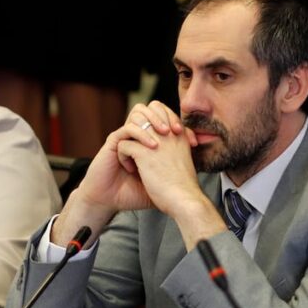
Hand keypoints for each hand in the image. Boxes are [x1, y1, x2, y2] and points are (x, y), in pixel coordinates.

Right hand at [51, 101, 194, 245]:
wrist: (110, 200)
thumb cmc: (134, 192)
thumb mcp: (160, 183)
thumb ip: (175, 175)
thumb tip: (197, 176)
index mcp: (150, 138)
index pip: (167, 118)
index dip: (180, 124)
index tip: (191, 142)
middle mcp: (138, 134)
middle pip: (153, 107)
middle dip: (167, 116)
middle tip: (177, 132)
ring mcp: (125, 136)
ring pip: (139, 112)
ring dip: (153, 121)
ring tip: (164, 136)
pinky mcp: (113, 141)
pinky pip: (127, 129)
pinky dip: (140, 136)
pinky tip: (149, 149)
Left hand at [117, 102, 224, 249]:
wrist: (185, 200)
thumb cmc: (185, 187)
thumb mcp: (185, 162)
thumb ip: (177, 150)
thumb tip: (166, 150)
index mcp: (179, 135)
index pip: (161, 110)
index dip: (149, 120)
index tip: (146, 140)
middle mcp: (168, 133)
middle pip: (144, 113)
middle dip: (135, 127)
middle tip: (133, 144)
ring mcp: (156, 141)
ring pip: (131, 128)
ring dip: (128, 142)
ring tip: (130, 158)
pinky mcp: (144, 153)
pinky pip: (124, 145)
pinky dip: (123, 156)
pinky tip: (130, 169)